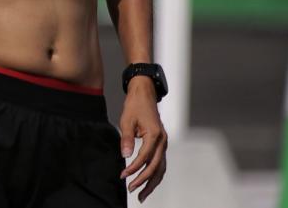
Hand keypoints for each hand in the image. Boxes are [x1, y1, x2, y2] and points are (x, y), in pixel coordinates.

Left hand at [119, 78, 166, 201]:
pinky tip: (148, 181)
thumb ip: (126, 138)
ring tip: (142, 194)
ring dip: (152, 182)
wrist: (145, 94)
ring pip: (161, 168)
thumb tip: (125, 156)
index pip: (144, 157)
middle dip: (144, 180)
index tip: (123, 175)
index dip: (134, 168)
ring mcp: (164, 143)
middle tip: (133, 190)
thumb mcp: (126, 120)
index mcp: (155, 135)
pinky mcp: (161, 144)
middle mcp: (163, 141)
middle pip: (156, 167)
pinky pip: (160, 163)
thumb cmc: (135, 105)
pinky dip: (155, 174)